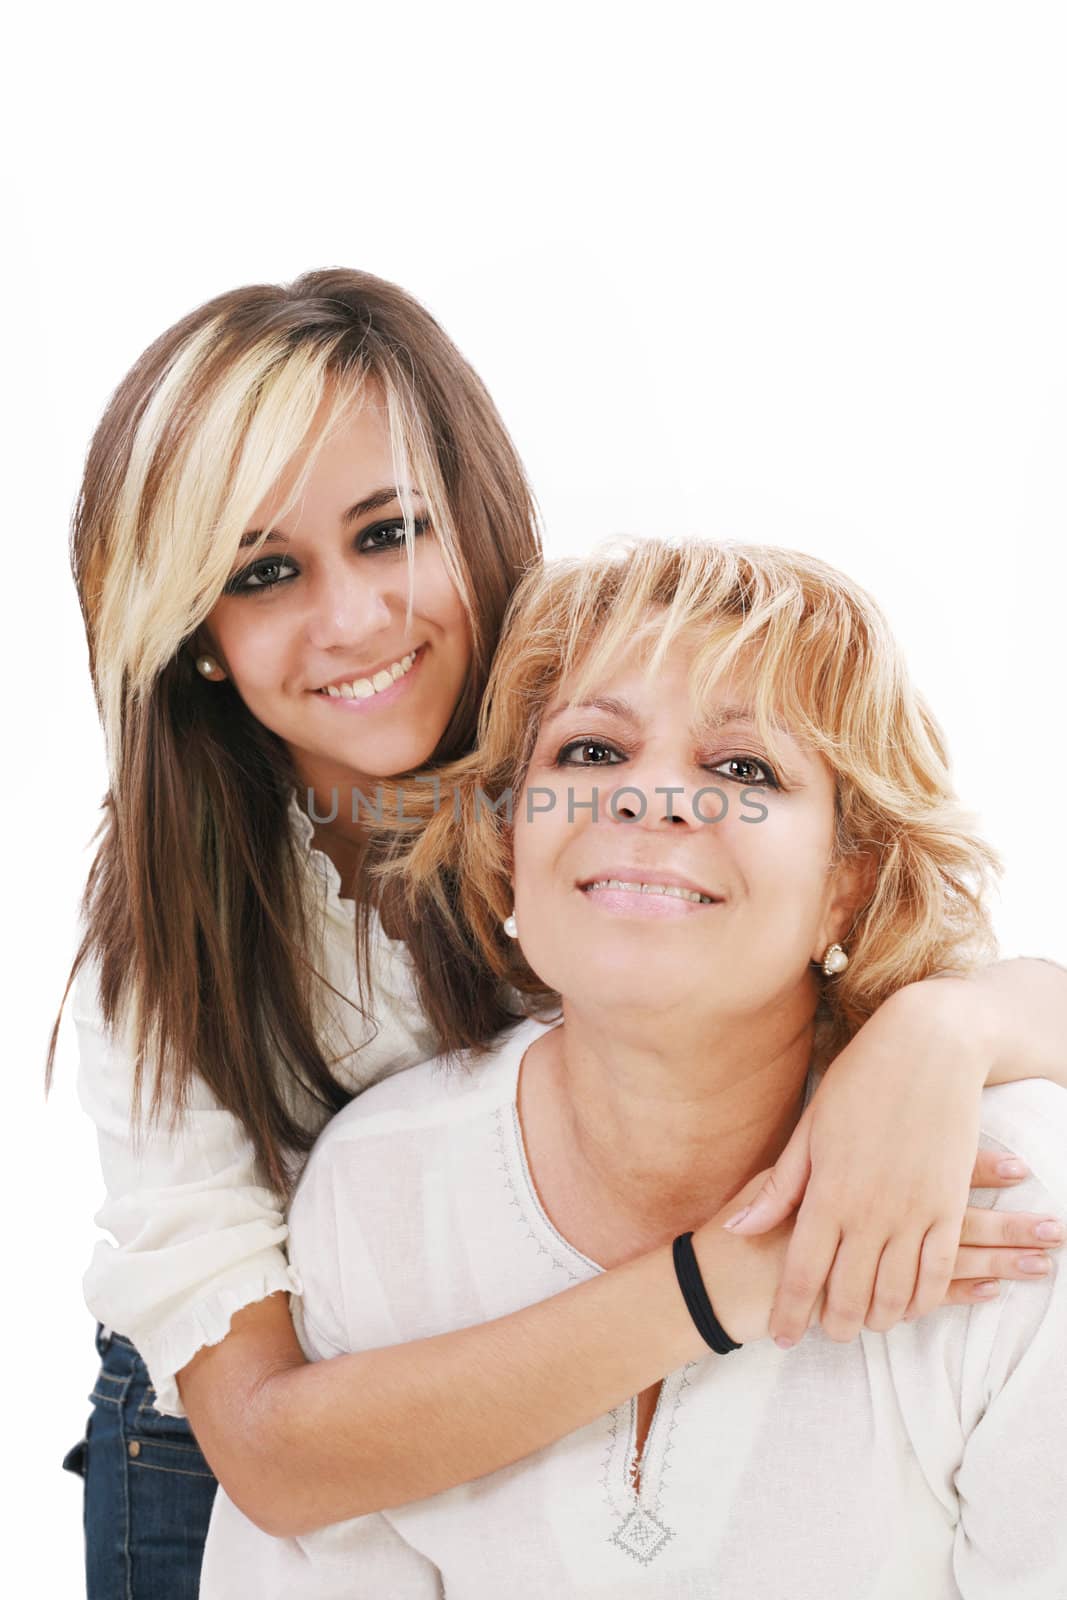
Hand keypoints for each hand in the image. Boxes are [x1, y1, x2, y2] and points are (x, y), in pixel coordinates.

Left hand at [708, 980, 1062, 1346]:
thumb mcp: (810, 1131)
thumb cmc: (861, 1081)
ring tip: (865, 1323)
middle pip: (848, 1296)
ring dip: (878, 1318)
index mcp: (828, 1194)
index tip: (781, 1336)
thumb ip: (778, 1189)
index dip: (790, 1313)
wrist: (928, 1048)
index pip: (802, 1275)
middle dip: (835, 1325)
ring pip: (894, 1294)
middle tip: (826, 1333)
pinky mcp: (949, 1206)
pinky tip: (909, 1304)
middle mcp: (870, 1213)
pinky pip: (938, 1272)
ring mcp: (913, 1212)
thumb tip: (736, 1229)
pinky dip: (922, 1298)